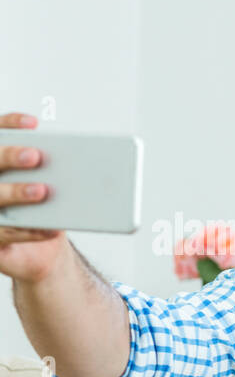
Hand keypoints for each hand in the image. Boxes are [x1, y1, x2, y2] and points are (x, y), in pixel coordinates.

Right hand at [0, 112, 66, 281]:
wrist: (38, 253)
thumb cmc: (43, 213)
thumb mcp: (51, 190)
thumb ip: (57, 176)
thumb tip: (85, 164)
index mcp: (1, 166)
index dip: (10, 125)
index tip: (34, 123)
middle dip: (9, 157)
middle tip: (34, 155)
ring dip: (16, 192)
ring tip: (42, 190)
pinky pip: (5, 234)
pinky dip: (30, 231)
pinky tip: (51, 229)